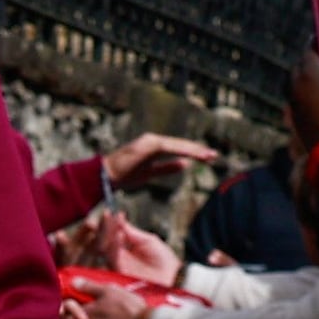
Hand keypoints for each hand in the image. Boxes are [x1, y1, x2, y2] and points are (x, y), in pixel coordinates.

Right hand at [88, 211, 177, 283]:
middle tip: (105, 216)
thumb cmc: (163, 260)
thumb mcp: (148, 240)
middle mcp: (118, 257)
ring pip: (105, 249)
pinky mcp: (121, 273)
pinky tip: (118, 234)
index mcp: (124, 248)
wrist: (173, 276)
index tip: (108, 213)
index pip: (111, 235)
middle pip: (103, 241)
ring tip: (114, 222)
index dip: (107, 224)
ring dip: (108, 234)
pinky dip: (114, 246)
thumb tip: (119, 218)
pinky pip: (113, 258)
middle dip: (103, 228)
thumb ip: (132, 231)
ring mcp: (118, 265)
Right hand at [99, 130, 220, 188]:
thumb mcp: (149, 174)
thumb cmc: (123, 176)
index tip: (207, 158)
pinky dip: (183, 150)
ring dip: (194, 150)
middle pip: (180, 145)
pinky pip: (170, 147)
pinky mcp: (148, 145)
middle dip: (198, 150)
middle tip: (214, 156)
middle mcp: (153, 141)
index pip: (178, 149)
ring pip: (178, 145)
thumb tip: (184, 165)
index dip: (193, 153)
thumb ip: (166, 168)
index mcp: (154, 147)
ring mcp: (150, 141)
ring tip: (208, 156)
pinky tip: (194, 155)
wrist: (105, 176)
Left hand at [285, 62, 318, 177]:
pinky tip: (317, 102)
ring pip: (294, 85)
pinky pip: (297, 100)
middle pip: (297, 68)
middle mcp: (296, 85)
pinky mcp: (293, 117)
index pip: (309, 52)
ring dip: (304, 83)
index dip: (316, 48)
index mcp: (310, 73)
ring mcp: (292, 102)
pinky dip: (304, 97)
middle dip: (307, 66)